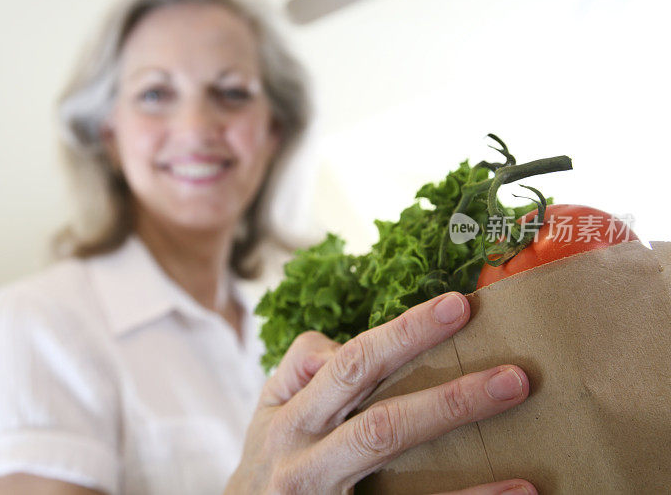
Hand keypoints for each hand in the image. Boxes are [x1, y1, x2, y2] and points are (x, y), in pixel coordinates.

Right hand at [225, 292, 535, 494]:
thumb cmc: (267, 463)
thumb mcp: (268, 413)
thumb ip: (301, 370)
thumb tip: (346, 342)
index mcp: (290, 417)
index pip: (350, 365)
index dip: (403, 334)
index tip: (457, 306)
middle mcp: (303, 456)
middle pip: (379, 414)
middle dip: (445, 391)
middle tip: (512, 372)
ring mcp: (326, 494)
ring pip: (389, 452)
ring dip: (454, 422)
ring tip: (514, 401)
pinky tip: (516, 485)